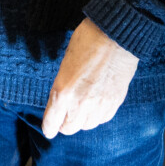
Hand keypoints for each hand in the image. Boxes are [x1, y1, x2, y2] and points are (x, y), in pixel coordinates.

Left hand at [41, 18, 138, 138]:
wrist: (115, 36)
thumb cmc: (87, 42)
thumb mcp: (65, 64)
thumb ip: (62, 88)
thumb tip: (61, 102)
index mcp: (63, 93)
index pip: (52, 123)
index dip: (49, 127)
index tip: (49, 128)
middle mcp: (80, 104)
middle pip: (69, 129)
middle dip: (65, 123)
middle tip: (65, 115)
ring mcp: (99, 105)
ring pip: (87, 125)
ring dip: (82, 119)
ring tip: (82, 106)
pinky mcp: (115, 102)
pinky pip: (103, 118)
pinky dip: (98, 114)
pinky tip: (96, 103)